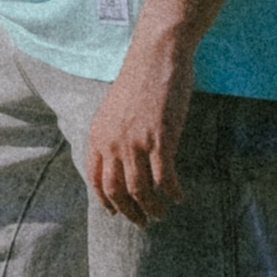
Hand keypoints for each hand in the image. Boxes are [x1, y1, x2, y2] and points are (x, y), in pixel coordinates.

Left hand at [85, 31, 195, 224]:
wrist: (156, 54)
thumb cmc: (140, 78)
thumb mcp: (115, 109)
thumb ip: (114, 134)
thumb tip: (121, 158)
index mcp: (98, 135)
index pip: (96, 179)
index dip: (106, 201)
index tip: (116, 212)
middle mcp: (113, 142)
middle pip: (117, 191)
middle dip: (130, 212)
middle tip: (143, 221)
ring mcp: (136, 142)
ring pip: (141, 190)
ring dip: (152, 207)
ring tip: (162, 214)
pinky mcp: (160, 138)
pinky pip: (165, 178)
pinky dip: (172, 192)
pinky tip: (180, 197)